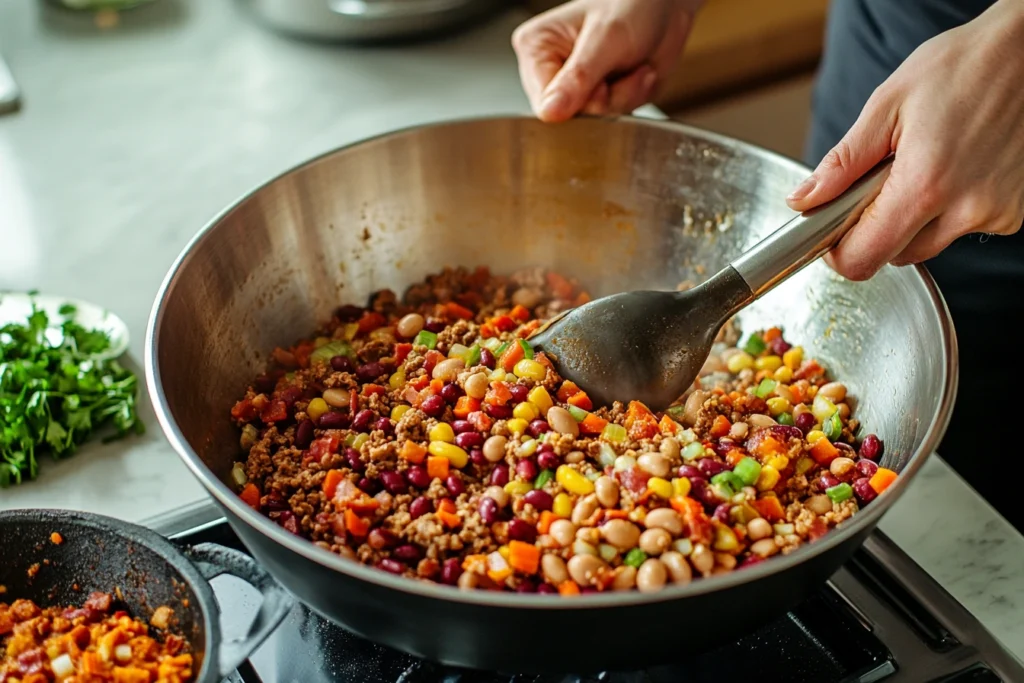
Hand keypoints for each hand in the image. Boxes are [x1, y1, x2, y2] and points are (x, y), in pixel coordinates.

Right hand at [512, 0, 700, 121]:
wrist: (665, 7)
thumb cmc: (633, 6)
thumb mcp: (606, 39)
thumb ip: (578, 78)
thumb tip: (549, 113)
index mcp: (536, 48)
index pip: (545, 105)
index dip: (580, 104)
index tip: (603, 81)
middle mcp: (548, 70)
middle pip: (570, 117)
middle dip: (607, 100)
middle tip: (622, 68)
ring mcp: (573, 86)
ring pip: (595, 120)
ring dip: (625, 98)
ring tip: (634, 68)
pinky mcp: (595, 97)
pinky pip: (611, 119)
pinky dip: (633, 101)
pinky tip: (637, 76)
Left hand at [786, 0, 1023, 280]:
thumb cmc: (965, 65)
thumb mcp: (888, 104)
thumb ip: (843, 162)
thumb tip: (805, 200)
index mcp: (926, 184)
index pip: (865, 257)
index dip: (839, 252)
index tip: (832, 231)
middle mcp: (966, 208)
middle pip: (895, 255)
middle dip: (876, 228)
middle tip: (881, 180)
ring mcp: (995, 212)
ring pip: (928, 245)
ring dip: (912, 219)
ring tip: (923, 165)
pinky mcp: (1014, 212)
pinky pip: (961, 228)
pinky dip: (948, 209)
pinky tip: (955, 168)